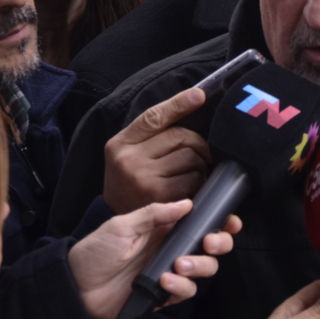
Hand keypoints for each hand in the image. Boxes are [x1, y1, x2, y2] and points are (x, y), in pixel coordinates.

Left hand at [68, 200, 240, 318]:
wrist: (74, 287)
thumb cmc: (94, 252)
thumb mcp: (121, 225)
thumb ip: (154, 213)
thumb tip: (187, 203)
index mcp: (165, 228)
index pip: (201, 222)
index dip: (220, 222)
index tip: (229, 221)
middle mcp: (172, 248)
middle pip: (211, 246)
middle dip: (219, 243)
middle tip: (208, 243)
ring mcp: (170, 272)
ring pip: (205, 269)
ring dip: (199, 266)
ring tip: (179, 265)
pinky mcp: (163, 295)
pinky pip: (186, 292)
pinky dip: (181, 288)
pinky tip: (165, 282)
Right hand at [104, 87, 212, 213]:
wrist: (119, 223)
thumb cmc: (131, 182)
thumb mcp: (130, 153)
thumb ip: (153, 134)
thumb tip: (193, 103)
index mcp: (121, 143)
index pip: (154, 117)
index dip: (179, 103)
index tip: (199, 95)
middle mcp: (129, 159)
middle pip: (181, 137)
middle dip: (198, 144)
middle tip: (199, 154)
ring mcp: (143, 178)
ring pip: (191, 158)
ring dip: (199, 165)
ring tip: (190, 174)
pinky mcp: (159, 197)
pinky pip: (192, 180)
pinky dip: (198, 182)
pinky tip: (190, 188)